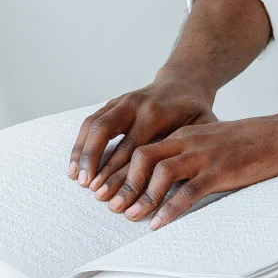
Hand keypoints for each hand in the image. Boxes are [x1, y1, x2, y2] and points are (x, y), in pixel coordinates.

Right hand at [70, 82, 214, 189]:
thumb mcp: (202, 128)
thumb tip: (176, 184)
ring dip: (82, 153)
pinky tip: (75, 164)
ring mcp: (121, 101)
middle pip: (106, 134)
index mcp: (156, 113)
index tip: (113, 195)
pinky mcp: (112, 103)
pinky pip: (90, 122)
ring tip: (77, 178)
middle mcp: (134, 105)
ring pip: (93, 126)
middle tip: (91, 190)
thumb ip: (188, 150)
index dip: (120, 174)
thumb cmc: (195, 111)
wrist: (185, 82)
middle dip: (96, 164)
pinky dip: (80, 143)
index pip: (133, 149)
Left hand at [101, 113, 277, 226]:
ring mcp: (204, 156)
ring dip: (142, 196)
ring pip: (160, 173)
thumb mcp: (211, 144)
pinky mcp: (220, 172)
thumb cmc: (249, 143)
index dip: (120, 170)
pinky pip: (188, 191)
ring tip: (131, 216)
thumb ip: (189, 158)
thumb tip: (167, 182)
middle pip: (142, 156)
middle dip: (122, 182)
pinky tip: (158, 224)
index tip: (106, 191)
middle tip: (110, 205)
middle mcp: (188, 142)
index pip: (141, 149)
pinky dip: (170, 209)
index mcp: (184, 136)